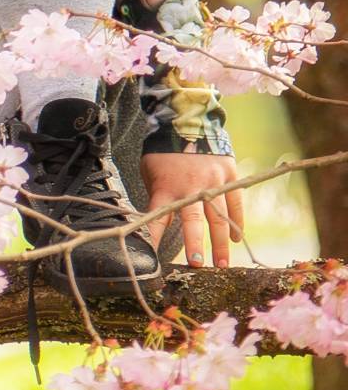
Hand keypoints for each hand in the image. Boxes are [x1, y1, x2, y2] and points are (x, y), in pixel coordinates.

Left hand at [143, 153, 244, 268]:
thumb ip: (159, 200)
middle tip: (197, 266)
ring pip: (218, 216)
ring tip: (222, 264)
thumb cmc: (163, 155)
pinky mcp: (229, 174)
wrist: (186, 122)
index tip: (152, 258)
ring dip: (221, 242)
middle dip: (195, 245)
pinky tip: (237, 239)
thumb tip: (160, 227)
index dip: (153, 238)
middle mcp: (190, 186)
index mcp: (165, 187)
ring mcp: (213, 181)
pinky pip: (236, 201)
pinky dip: (238, 221)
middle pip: (193, 220)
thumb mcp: (151, 176)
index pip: (156, 218)